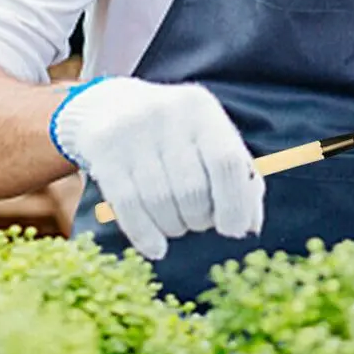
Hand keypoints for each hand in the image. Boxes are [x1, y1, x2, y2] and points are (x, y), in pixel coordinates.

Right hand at [53, 78, 262, 259]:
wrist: (111, 104)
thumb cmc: (176, 134)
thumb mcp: (211, 140)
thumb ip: (239, 178)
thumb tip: (250, 226)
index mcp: (202, 110)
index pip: (226, 162)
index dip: (235, 203)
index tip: (235, 229)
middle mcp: (168, 115)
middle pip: (192, 188)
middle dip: (201, 218)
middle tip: (199, 222)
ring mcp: (132, 131)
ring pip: (160, 200)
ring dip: (175, 227)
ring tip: (178, 225)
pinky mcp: (103, 150)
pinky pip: (128, 204)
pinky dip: (146, 234)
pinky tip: (157, 249)